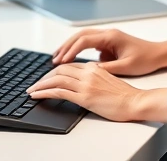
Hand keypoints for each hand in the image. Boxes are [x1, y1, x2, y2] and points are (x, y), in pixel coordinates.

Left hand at [27, 62, 166, 122]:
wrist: (135, 101)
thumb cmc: (125, 96)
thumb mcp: (108, 81)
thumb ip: (95, 78)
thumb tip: (82, 84)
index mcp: (94, 68)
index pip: (69, 66)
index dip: (54, 71)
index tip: (46, 78)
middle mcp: (88, 73)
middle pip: (60, 70)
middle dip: (44, 77)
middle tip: (35, 84)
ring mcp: (85, 84)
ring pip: (56, 79)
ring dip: (40, 85)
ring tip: (31, 91)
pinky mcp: (84, 97)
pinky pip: (59, 91)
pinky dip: (44, 92)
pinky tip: (37, 96)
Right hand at [52, 28, 162, 75]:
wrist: (158, 54)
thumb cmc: (145, 59)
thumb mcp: (125, 67)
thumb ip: (106, 69)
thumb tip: (89, 71)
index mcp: (111, 37)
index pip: (84, 40)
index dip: (71, 50)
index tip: (61, 61)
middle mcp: (107, 33)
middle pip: (80, 36)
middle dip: (66, 46)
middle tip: (54, 59)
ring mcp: (107, 37)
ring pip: (83, 38)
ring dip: (70, 47)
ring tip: (59, 59)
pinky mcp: (108, 42)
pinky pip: (89, 43)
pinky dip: (79, 50)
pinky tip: (73, 60)